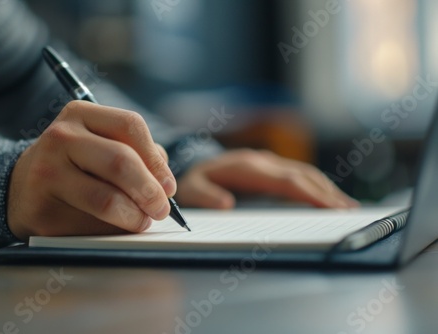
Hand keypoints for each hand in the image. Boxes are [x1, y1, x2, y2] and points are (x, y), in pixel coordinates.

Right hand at [7, 101, 175, 240]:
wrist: (22, 188)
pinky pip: (89, 226)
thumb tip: (165, 184)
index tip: (168, 186)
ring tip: (141, 221)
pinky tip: (113, 227)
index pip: (130, 125)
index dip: (156, 160)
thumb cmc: (75, 164)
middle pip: (121, 161)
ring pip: (106, 199)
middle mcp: (60, 138)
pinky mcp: (41, 209)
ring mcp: (46, 173)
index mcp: (80, 114)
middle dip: (150, 190)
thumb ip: (137, 154)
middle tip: (161, 209)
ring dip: (134, 216)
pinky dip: (111, 231)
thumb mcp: (101, 143)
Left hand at [175, 149, 357, 208]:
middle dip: (326, 193)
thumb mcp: (191, 188)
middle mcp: (262, 161)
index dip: (309, 193)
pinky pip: (299, 173)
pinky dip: (316, 184)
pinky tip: (327, 195)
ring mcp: (268, 161)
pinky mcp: (271, 166)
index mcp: (246, 167)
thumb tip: (226, 204)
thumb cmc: (193, 180)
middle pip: (301, 175)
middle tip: (347, 211)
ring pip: (304, 172)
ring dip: (326, 188)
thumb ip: (205, 196)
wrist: (193, 162)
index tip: (329, 206)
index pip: (286, 181)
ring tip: (346, 205)